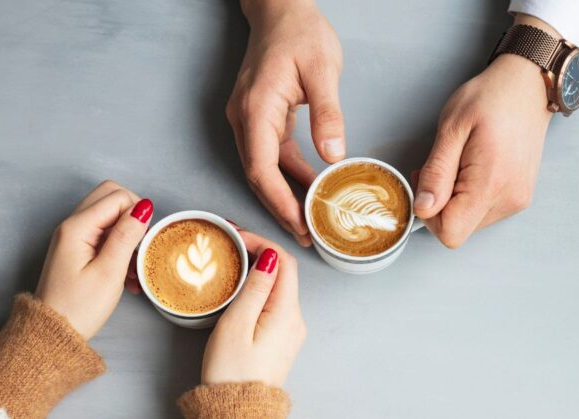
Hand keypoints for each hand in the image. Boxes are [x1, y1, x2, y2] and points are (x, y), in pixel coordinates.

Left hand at [35, 180, 153, 338]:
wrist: (53, 334)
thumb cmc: (78, 308)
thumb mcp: (109, 272)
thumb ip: (126, 235)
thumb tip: (143, 207)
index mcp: (77, 227)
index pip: (117, 196)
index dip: (137, 213)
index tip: (143, 241)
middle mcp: (71, 226)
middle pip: (110, 197)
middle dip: (133, 216)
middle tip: (141, 244)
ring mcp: (73, 237)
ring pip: (109, 216)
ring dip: (127, 233)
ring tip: (134, 266)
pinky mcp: (77, 250)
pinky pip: (103, 234)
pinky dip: (118, 246)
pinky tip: (127, 273)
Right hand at [201, 231, 305, 386]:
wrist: (239, 412)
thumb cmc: (232, 373)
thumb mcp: (237, 324)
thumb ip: (255, 287)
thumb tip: (270, 257)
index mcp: (287, 313)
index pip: (284, 262)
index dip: (263, 242)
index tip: (238, 235)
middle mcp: (296, 320)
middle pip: (284, 272)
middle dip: (260, 252)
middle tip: (232, 242)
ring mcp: (290, 331)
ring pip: (278, 288)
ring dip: (259, 269)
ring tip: (232, 259)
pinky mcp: (281, 340)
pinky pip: (274, 304)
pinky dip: (259, 288)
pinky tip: (241, 287)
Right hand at [227, 0, 344, 246]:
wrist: (281, 9)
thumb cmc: (300, 32)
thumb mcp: (323, 69)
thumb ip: (327, 113)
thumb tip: (333, 155)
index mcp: (256, 108)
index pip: (262, 168)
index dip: (279, 201)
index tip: (299, 224)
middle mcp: (244, 118)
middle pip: (258, 175)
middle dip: (281, 208)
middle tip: (306, 236)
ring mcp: (248, 120)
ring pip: (263, 169)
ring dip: (285, 195)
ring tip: (309, 222)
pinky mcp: (259, 118)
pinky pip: (272, 154)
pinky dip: (289, 174)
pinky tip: (309, 189)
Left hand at [413, 16, 556, 248]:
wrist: (528, 86)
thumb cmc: (491, 99)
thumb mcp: (452, 128)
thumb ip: (436, 172)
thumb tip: (423, 207)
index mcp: (491, 184)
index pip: (451, 233)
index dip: (428, 214)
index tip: (425, 183)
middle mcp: (509, 199)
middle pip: (458, 230)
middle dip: (439, 205)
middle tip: (440, 167)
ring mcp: (517, 200)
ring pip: (469, 223)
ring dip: (454, 200)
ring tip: (458, 163)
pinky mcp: (519, 197)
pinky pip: (483, 212)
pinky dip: (469, 197)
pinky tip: (471, 169)